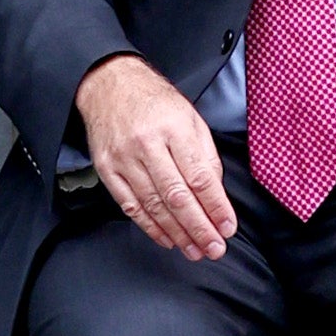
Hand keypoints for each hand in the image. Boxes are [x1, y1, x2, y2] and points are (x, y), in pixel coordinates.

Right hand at [73, 53, 235, 260]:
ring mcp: (124, 159)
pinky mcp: (107, 170)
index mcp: (174, 128)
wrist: (108, 85)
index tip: (227, 227)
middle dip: (199, 227)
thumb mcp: (190, 118)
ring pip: (154, 205)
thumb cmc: (155, 102)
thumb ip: (205, 155)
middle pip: (177, 196)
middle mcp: (147, 145)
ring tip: (194, 250)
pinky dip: (150, 227)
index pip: (200, 176)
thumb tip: (215, 193)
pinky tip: (167, 239)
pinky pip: (130, 206)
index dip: (216, 206)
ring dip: (177, 233)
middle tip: (214, 248)